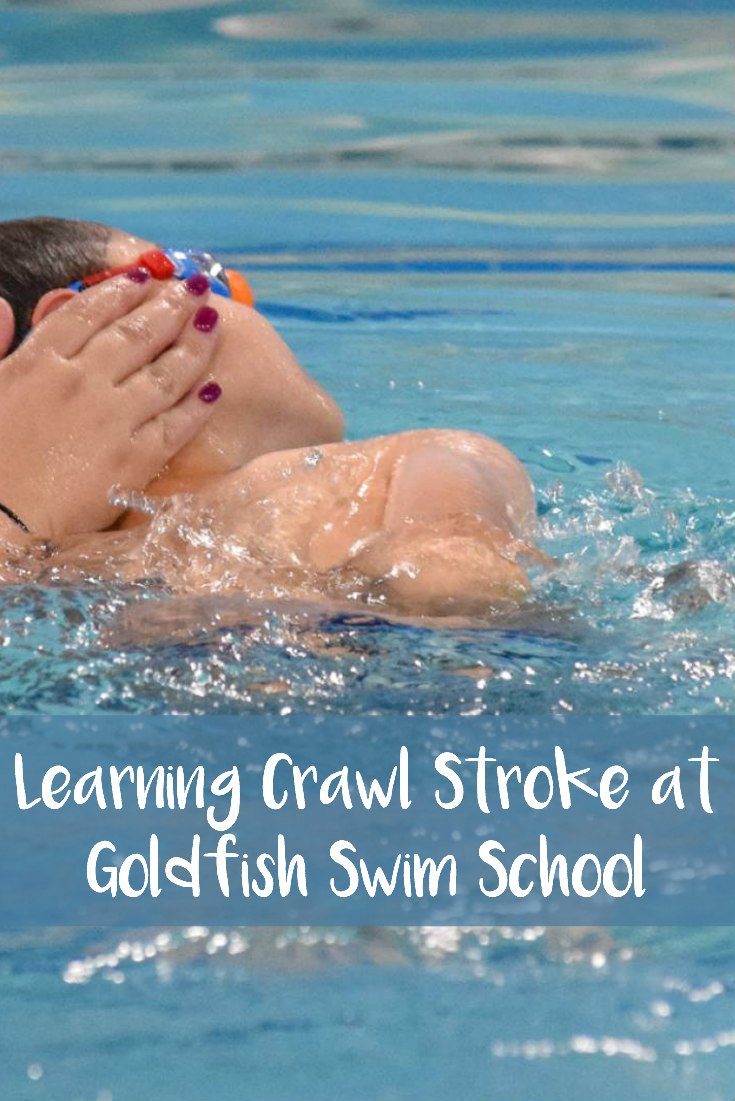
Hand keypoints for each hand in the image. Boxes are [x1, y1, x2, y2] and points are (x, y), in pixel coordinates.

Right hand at [0, 269, 221, 539]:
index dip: (119, 291)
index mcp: (37, 364)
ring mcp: (111, 421)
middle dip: (170, 305)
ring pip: (164, 373)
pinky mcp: (133, 461)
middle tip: (196, 286)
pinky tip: (214, 390)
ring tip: (214, 323)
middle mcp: (81, 383)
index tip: (144, 276)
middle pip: (136, 334)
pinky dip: (197, 406)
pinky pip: (175, 426)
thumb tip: (4, 305)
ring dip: (194, 344)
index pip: (87, 313)